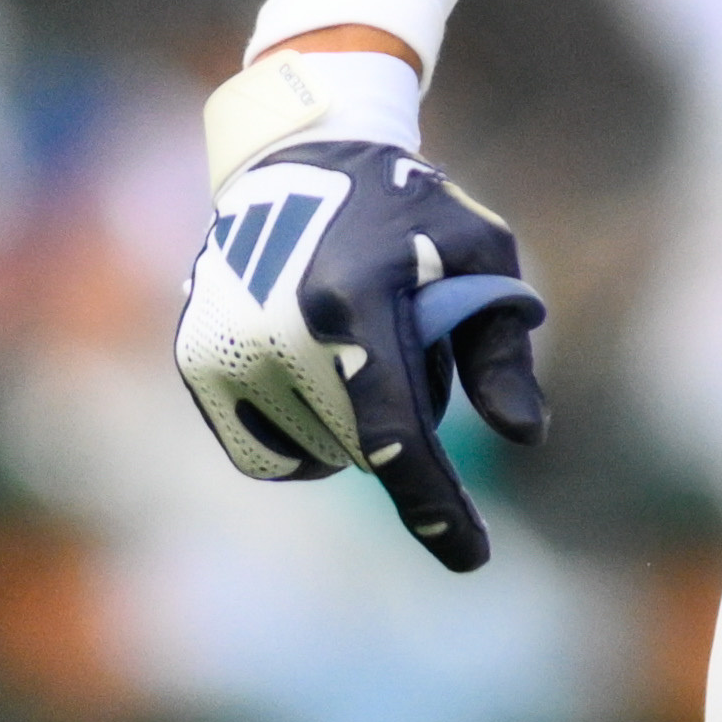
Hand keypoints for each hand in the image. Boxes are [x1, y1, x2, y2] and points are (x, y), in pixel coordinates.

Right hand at [175, 137, 550, 570]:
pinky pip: (262, 452)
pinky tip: (318, 385)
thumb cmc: (412, 214)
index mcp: (357, 298)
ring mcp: (227, 344)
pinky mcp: (196, 359)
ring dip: (353, 432)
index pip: (397, 427)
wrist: (300, 164)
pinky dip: (304, 442)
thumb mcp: (483, 254)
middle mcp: (280, 326)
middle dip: (404, 426)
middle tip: (408, 350)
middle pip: (360, 447)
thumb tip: (525, 435)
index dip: (433, 501)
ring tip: (357, 348)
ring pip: (314, 458)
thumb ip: (502, 346)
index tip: (472, 557)